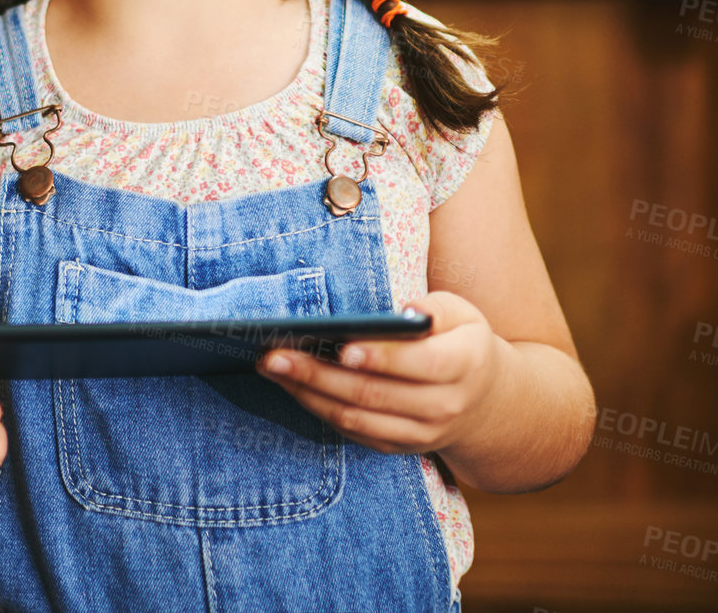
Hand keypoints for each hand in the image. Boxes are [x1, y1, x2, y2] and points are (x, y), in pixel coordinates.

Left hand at [256, 291, 509, 455]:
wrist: (484, 401)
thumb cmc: (461, 342)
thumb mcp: (462, 315)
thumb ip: (434, 308)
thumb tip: (401, 312)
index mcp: (464, 365)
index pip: (422, 364)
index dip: (382, 357)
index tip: (343, 346)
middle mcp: (444, 406)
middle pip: (375, 393)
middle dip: (320, 373)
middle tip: (277, 353)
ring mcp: (420, 433)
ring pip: (356, 416)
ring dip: (308, 393)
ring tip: (272, 366)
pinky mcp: (396, 445)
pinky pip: (351, 430)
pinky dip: (317, 408)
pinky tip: (289, 384)